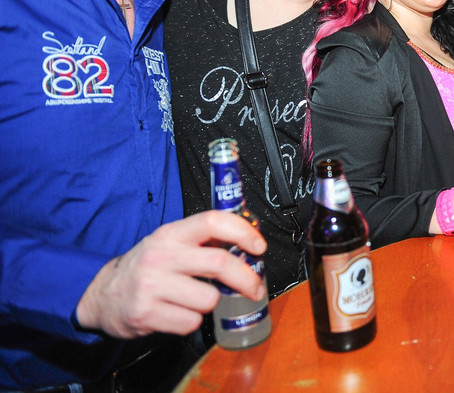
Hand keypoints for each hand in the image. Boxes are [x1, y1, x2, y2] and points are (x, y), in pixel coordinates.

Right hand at [75, 211, 267, 338]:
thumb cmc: (148, 267)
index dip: (242, 232)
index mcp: (171, 234)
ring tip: (193, 299)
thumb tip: (249, 239)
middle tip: (255, 288)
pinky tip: (176, 312)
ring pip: (209, 298)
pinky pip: (191, 322)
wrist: (103, 295)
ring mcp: (151, 285)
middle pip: (220, 264)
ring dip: (210, 303)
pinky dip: (191, 321)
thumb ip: (204, 240)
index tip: (259, 247)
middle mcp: (161, 256)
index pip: (213, 221)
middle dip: (247, 279)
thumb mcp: (171, 243)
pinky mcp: (145, 313)